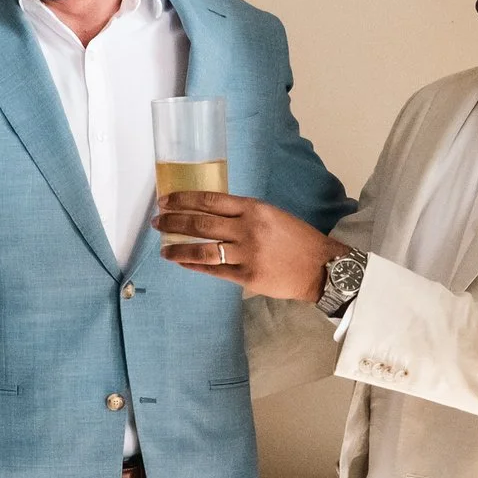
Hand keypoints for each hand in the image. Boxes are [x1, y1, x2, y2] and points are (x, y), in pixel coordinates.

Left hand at [155, 193, 338, 300]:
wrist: (320, 266)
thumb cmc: (296, 238)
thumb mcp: (270, 214)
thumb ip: (242, 213)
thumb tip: (208, 212)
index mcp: (253, 209)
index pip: (210, 200)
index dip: (184, 200)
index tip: (166, 200)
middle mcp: (247, 229)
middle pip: (200, 224)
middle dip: (174, 222)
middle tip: (157, 222)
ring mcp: (247, 254)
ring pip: (202, 250)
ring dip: (178, 248)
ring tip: (164, 250)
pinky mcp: (247, 277)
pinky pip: (214, 271)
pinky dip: (195, 266)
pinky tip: (183, 263)